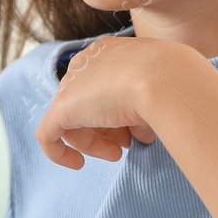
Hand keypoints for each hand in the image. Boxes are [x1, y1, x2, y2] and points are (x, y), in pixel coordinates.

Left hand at [35, 36, 169, 168]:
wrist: (162, 78)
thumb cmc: (169, 81)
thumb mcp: (158, 92)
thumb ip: (142, 108)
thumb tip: (141, 129)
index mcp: (109, 53)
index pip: (104, 86)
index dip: (117, 113)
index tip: (133, 132)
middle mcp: (87, 63)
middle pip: (87, 103)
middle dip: (106, 129)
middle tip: (125, 146)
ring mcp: (72, 85)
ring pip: (72, 119)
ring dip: (93, 142)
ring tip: (116, 154)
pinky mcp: (61, 108)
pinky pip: (48, 134)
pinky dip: (58, 152)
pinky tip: (76, 165)